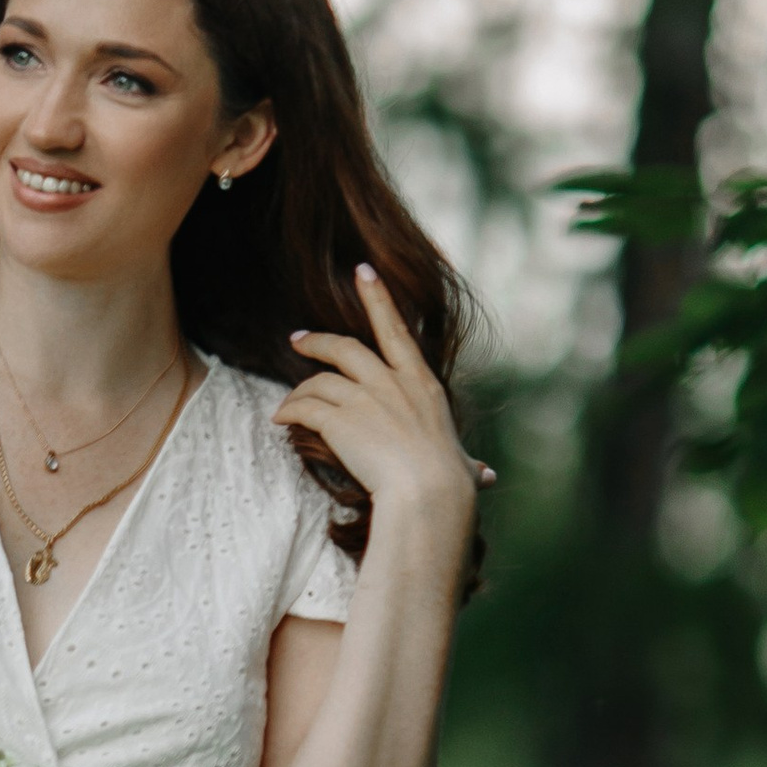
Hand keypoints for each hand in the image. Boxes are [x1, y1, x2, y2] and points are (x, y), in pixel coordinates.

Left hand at [272, 267, 492, 544]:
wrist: (428, 494)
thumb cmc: (450, 486)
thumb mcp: (463, 466)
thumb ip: (468, 465)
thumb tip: (486, 476)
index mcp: (422, 385)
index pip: (396, 331)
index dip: (377, 298)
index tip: (362, 272)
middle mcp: (391, 383)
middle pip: (345, 347)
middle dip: (318, 341)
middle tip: (297, 339)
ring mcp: (363, 399)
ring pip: (320, 380)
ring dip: (300, 389)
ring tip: (287, 402)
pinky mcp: (339, 420)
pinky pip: (304, 408)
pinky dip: (289, 411)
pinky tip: (280, 419)